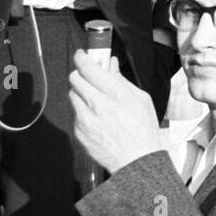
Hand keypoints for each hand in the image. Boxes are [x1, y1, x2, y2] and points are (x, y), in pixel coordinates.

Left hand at [68, 49, 161, 174]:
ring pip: (73, 94)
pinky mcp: (79, 130)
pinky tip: (97, 118)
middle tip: (89, 75)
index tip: (82, 55)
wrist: (135, 160)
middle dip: (81, 73)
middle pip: (74, 78)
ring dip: (81, 92)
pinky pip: (75, 113)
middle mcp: (97, 104)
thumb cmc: (142, 130)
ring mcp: (85, 118)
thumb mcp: (141, 99)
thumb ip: (121, 80)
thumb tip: (110, 65)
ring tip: (96, 100)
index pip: (88, 68)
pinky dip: (83, 111)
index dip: (82, 58)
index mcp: (115, 93)